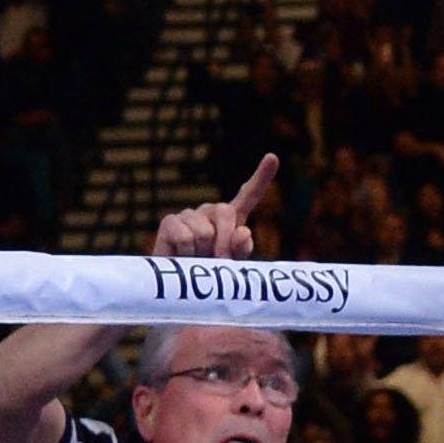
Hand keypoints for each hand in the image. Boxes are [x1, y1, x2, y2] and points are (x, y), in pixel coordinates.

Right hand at [152, 155, 278, 260]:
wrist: (178, 284)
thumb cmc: (208, 272)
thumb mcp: (232, 264)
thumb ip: (242, 249)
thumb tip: (242, 231)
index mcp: (232, 219)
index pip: (249, 195)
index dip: (261, 177)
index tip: (272, 157)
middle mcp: (211, 211)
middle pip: (226, 213)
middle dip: (224, 242)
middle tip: (215, 260)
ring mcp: (190, 214)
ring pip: (205, 232)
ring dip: (202, 253)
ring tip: (196, 259)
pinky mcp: (171, 221)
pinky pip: (185, 237)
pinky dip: (186, 253)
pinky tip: (181, 256)